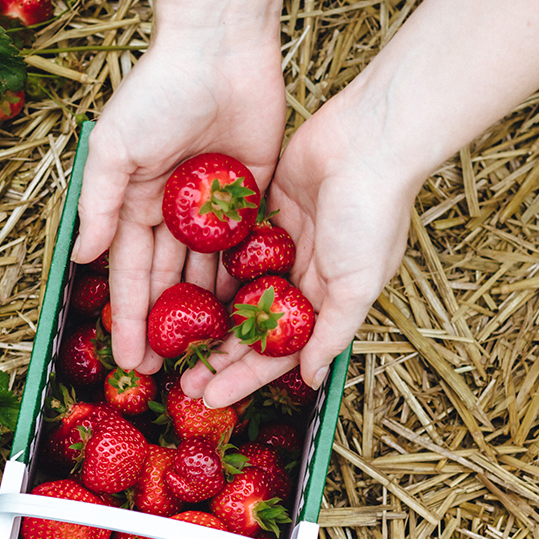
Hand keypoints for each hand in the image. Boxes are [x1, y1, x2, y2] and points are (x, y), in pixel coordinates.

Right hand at [72, 27, 285, 373]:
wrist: (220, 46)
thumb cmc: (158, 92)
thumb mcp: (116, 148)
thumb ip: (99, 203)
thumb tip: (84, 256)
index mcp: (133, 200)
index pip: (129, 271)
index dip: (129, 316)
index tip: (130, 360)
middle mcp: (171, 208)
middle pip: (169, 279)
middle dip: (168, 325)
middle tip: (172, 373)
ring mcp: (213, 202)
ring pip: (210, 268)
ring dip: (209, 309)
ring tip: (214, 353)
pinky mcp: (252, 189)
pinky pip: (249, 241)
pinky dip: (249, 273)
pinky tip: (252, 310)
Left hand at [182, 78, 414, 407]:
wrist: (368, 142)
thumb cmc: (370, 214)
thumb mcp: (357, 284)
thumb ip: (331, 332)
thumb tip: (310, 380)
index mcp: (326, 297)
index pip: (278, 350)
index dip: (244, 375)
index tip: (209, 396)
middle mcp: (302, 274)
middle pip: (249, 326)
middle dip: (217, 354)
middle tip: (179, 377)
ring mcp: (281, 242)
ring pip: (234, 287)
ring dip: (204, 313)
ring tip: (168, 337)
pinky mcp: (262, 209)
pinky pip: (229, 245)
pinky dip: (206, 263)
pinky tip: (174, 283)